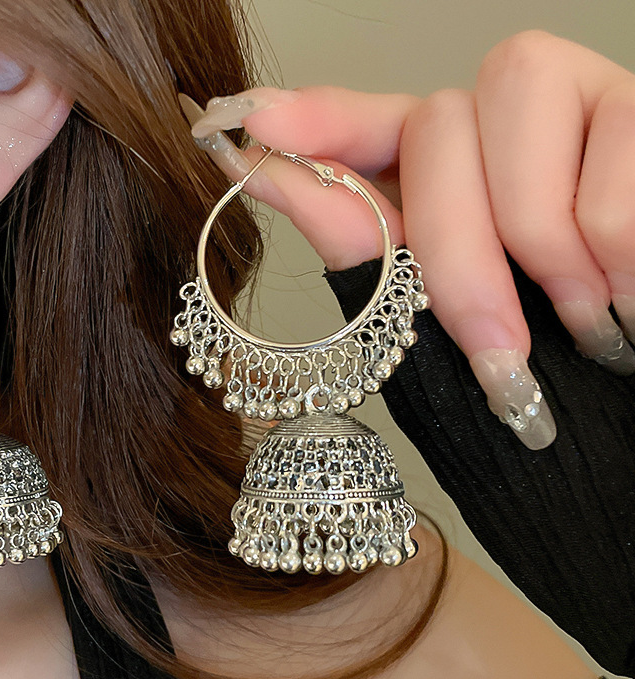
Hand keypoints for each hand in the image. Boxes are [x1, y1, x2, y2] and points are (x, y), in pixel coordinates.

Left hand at [181, 30, 634, 449]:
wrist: (630, 414)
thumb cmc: (551, 370)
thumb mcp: (445, 326)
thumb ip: (366, 246)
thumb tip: (258, 172)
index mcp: (445, 179)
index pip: (368, 123)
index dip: (314, 117)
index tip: (250, 128)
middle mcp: (500, 123)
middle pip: (435, 119)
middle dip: (458, 248)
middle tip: (499, 352)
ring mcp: (576, 98)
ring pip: (516, 95)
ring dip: (542, 241)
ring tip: (587, 323)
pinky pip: (618, 141)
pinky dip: (618, 245)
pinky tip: (629, 297)